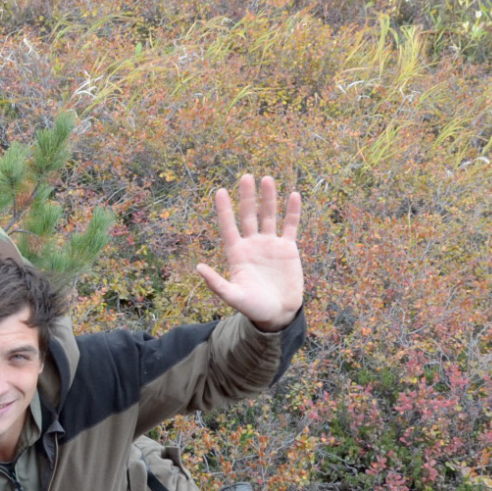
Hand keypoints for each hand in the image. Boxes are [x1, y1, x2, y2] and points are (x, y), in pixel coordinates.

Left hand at [195, 173, 303, 332]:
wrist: (278, 314)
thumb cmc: (253, 307)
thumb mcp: (233, 296)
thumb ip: (217, 283)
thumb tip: (198, 267)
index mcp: (237, 253)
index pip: (228, 227)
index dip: (225, 210)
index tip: (220, 191)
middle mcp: (252, 245)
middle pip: (249, 215)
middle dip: (247, 197)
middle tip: (246, 176)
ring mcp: (270, 245)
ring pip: (269, 216)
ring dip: (268, 198)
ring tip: (267, 179)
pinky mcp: (288, 249)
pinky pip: (290, 226)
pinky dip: (292, 212)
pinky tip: (293, 195)